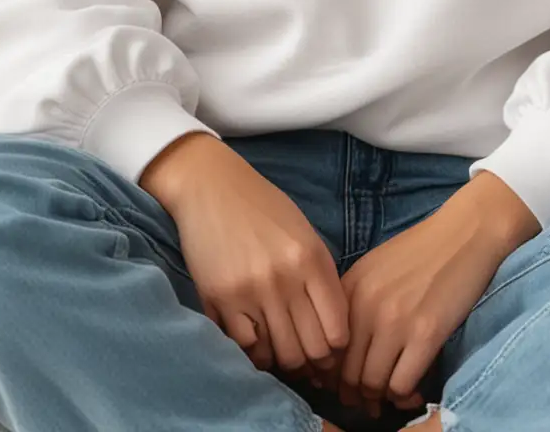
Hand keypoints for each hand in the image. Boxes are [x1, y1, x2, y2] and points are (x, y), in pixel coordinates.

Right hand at [142, 134, 350, 379]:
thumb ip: (321, 277)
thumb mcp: (305, 233)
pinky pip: (245, 347)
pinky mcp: (219, 299)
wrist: (211, 186)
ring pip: (279, 355)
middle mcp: (285, 279)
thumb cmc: (263, 207)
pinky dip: (254, 352)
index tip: (329, 351)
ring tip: (280, 350)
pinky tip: (255, 340)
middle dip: (313, 363)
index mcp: (312, 259)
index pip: (337, 332)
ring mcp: (251, 291)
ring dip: (283, 360)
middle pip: (311, 350)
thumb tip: (332, 333)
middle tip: (306, 360)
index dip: (336, 351)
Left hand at [324, 176, 537, 419]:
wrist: (464, 233)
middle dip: (353, 394)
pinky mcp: (425, 334)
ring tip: (387, 401)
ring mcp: (395, 321)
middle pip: (346, 371)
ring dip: (378, 400)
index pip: (327, 347)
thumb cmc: (422, 249)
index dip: (332, 374)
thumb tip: (344, 348)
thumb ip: (355, 301)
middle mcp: (366, 305)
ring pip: (371, 383)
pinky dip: (404, 397)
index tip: (344, 384)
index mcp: (350, 287)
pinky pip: (401, 384)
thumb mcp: (375, 267)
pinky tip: (412, 393)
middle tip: (365, 403)